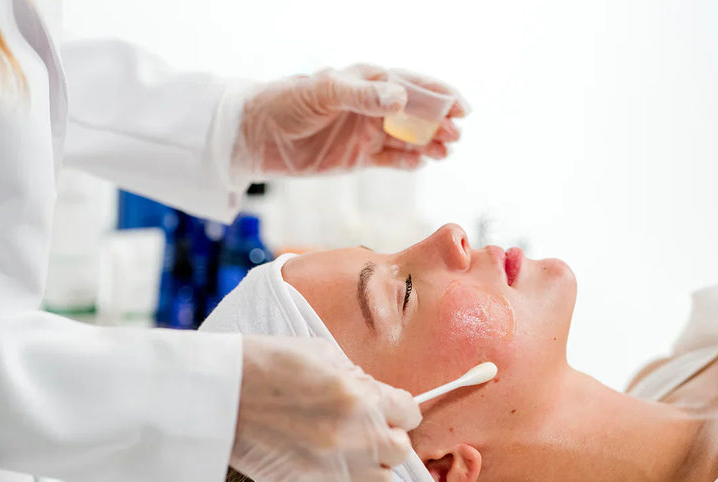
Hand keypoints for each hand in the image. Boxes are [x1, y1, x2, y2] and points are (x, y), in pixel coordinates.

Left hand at [231, 64, 467, 178]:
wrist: (257, 135)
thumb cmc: (285, 103)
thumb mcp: (323, 93)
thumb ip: (361, 96)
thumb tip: (400, 99)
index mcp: (366, 81)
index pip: (411, 85)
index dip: (438, 95)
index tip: (461, 107)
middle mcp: (371, 106)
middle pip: (416, 113)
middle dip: (439, 122)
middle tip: (456, 134)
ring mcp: (366, 132)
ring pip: (407, 138)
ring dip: (429, 143)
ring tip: (446, 151)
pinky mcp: (358, 157)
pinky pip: (390, 159)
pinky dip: (408, 162)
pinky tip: (422, 163)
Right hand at [232, 335, 421, 481]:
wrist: (221, 395)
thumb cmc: (267, 364)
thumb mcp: (322, 352)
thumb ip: (356, 377)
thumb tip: (373, 394)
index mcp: (361, 398)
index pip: (410, 412)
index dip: (400, 408)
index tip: (391, 408)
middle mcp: (355, 437)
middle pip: (401, 451)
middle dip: (389, 436)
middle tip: (368, 426)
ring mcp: (333, 468)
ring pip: (380, 480)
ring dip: (370, 463)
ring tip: (347, 447)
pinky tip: (329, 463)